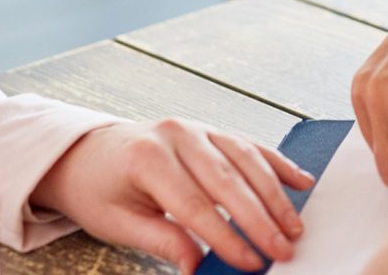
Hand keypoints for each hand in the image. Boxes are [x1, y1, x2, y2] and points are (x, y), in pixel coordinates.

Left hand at [29, 119, 313, 272]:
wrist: (87, 154)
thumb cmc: (100, 190)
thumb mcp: (118, 222)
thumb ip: (161, 240)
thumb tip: (197, 265)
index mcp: (148, 158)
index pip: (195, 205)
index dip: (226, 237)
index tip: (250, 263)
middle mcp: (176, 135)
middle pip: (228, 181)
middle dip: (260, 219)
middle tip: (282, 249)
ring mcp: (197, 127)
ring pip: (246, 159)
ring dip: (275, 195)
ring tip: (294, 226)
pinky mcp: (211, 129)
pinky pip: (250, 144)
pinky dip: (277, 163)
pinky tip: (299, 181)